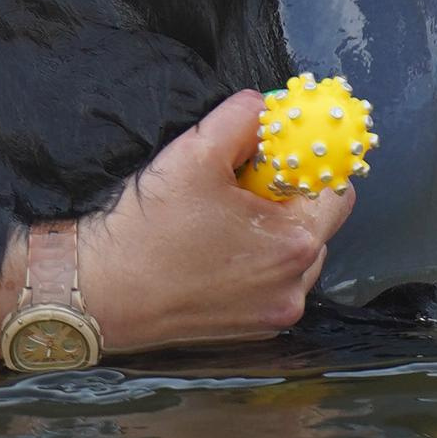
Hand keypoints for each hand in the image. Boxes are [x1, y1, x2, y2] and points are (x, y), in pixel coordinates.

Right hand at [77, 92, 354, 353]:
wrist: (100, 291)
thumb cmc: (150, 225)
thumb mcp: (197, 149)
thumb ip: (244, 116)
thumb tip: (266, 107)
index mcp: (295, 243)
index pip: (336, 190)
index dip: (307, 164)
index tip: (274, 154)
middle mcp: (296, 287)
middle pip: (316, 224)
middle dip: (285, 197)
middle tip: (238, 185)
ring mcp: (274, 314)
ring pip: (293, 255)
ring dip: (270, 232)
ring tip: (219, 221)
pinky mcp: (251, 330)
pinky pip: (271, 283)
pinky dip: (254, 263)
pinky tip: (211, 250)